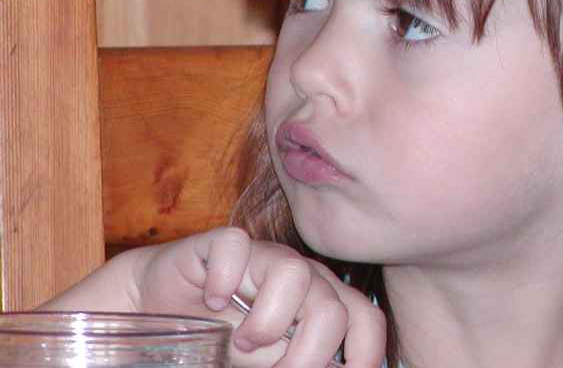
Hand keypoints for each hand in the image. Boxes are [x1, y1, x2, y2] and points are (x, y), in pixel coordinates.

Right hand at [130, 227, 385, 367]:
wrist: (158, 309)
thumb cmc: (220, 340)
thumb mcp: (264, 362)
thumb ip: (294, 364)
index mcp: (323, 302)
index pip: (365, 319)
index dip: (365, 355)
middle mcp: (302, 277)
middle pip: (332, 308)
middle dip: (308, 355)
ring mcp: (263, 257)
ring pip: (295, 272)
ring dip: (268, 321)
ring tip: (241, 341)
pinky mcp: (221, 244)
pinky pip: (235, 245)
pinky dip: (223, 280)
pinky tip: (211, 302)